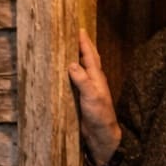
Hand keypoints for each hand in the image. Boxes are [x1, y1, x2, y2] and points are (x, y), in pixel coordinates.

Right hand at [68, 28, 121, 165]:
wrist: (102, 137)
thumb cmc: (100, 116)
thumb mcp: (92, 97)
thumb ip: (83, 80)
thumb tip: (72, 64)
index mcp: (97, 77)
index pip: (90, 55)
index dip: (84, 42)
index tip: (78, 28)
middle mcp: (93, 80)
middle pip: (87, 58)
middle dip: (81, 45)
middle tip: (73, 33)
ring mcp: (87, 90)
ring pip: (81, 68)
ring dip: (75, 57)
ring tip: (67, 48)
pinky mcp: (81, 99)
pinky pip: (74, 81)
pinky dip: (70, 73)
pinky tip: (64, 72)